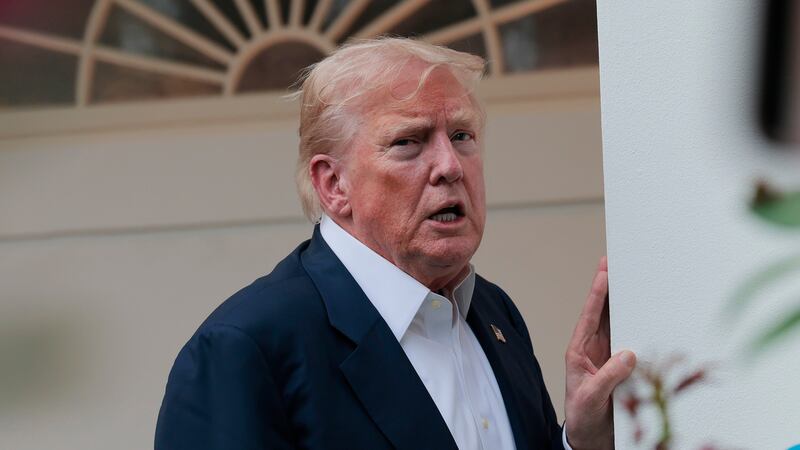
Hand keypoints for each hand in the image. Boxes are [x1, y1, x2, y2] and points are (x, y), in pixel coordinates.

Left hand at [564, 257, 635, 449]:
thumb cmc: (583, 418)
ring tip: (630, 277)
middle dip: (609, 287)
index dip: (596, 293)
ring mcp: (607, 355)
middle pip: (602, 312)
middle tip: (616, 261)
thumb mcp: (592, 397)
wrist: (589, 437)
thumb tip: (628, 355)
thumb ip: (608, 377)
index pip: (588, 317)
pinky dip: (635, 322)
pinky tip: (642, 309)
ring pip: (615, 322)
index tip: (604, 271)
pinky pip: (628, 338)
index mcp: (578, 352)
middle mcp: (592, 349)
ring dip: (622, 301)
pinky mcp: (620, 365)